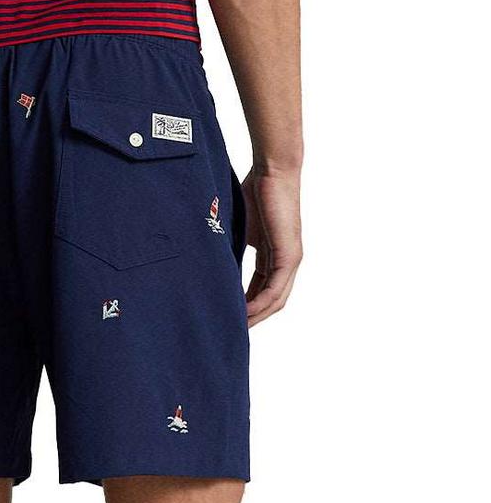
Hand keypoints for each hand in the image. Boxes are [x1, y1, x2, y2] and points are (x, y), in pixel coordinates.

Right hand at [242, 168, 302, 327]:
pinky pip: (275, 290)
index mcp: (274, 257)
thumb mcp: (239, 230)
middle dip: (252, 319)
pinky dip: (259, 305)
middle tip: (230, 332)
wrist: (272, 170)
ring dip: (255, 317)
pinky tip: (244, 313)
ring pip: (274, 301)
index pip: (262, 292)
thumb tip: (212, 267)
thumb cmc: (254, 191)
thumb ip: (232, 251)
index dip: (246, 308)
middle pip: (271, 302)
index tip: (228, 319)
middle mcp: (286, 262)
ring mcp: (290, 260)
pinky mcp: (289, 255)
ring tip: (235, 328)